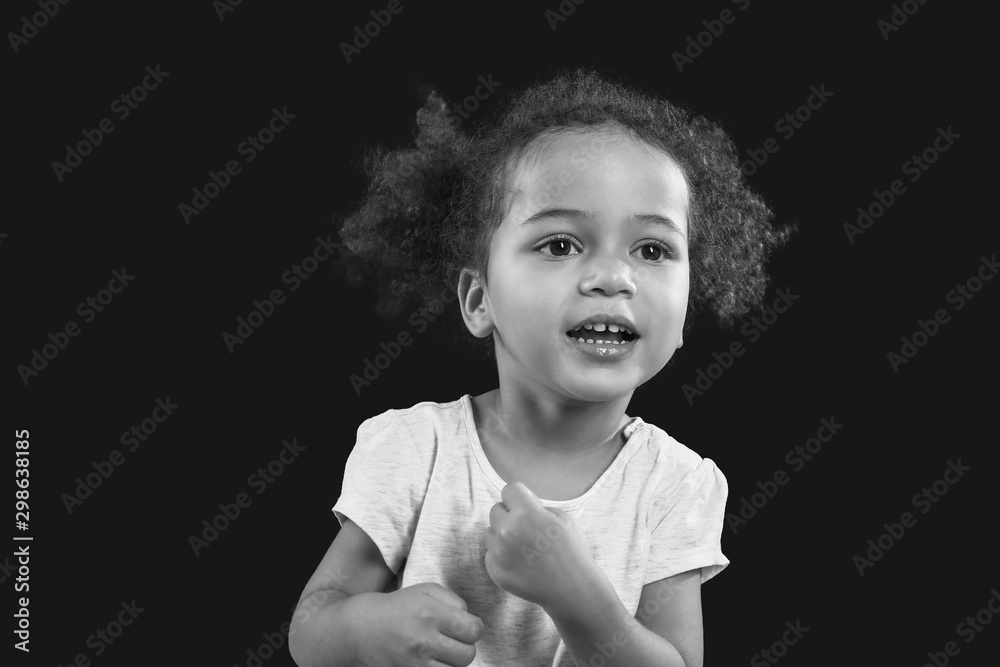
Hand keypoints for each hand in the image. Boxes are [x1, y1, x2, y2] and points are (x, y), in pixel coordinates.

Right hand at [355, 582, 483, 666]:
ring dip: (452, 662)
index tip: (464, 627)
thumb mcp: (426, 591)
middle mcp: (424, 641)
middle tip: (451, 640)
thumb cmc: (398, 607)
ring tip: (440, 651)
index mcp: (431, 614)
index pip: (473, 630)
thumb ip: (454, 601)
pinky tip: (432, 661)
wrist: (362, 629)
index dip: (473, 629)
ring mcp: (415, 663)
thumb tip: (470, 619)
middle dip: (464, 647)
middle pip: (467, 655)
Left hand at [484, 482, 600, 613]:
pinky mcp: (495, 571)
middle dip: (509, 514)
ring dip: (502, 535)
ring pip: (489, 532)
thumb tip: (522, 505)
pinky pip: (490, 554)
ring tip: (523, 546)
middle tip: (526, 527)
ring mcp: (499, 552)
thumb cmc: (572, 552)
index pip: (509, 490)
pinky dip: (501, 555)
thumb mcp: (563, 518)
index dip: (519, 496)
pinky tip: (520, 562)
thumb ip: (538, 507)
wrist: (573, 590)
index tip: (527, 504)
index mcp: (526, 513)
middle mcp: (507, 531)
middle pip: (496, 510)